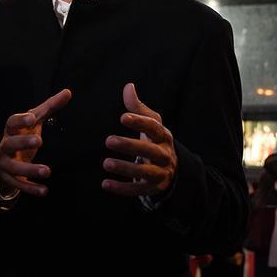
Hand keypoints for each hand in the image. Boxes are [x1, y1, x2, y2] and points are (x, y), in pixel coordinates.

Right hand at [0, 89, 71, 196]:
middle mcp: (5, 146)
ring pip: (13, 167)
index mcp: (12, 130)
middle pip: (9, 143)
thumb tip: (68, 92)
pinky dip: (30, 188)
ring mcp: (5, 163)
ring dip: (29, 170)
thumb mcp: (35, 122)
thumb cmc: (23, 135)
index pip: (11, 122)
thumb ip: (50, 107)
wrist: (5, 161)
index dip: (20, 120)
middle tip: (39, 141)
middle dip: (22, 142)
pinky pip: (18, 185)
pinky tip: (44, 191)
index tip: (33, 118)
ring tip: (47, 171)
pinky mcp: (9, 179)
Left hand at [102, 83, 176, 197]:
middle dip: (129, 146)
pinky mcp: (152, 188)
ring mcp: (160, 173)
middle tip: (108, 140)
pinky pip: (138, 190)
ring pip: (144, 172)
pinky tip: (105, 184)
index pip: (154, 128)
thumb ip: (137, 107)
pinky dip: (122, 189)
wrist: (171, 168)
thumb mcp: (150, 124)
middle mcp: (164, 155)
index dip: (139, 122)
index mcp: (163, 136)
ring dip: (125, 168)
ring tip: (106, 163)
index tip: (122, 117)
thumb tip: (128, 86)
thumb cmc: (154, 141)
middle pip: (149, 151)